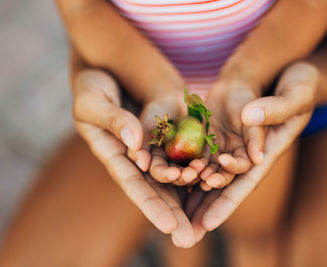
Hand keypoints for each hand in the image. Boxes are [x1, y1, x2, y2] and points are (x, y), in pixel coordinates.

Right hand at [72, 69, 196, 246]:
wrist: (116, 62)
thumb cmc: (94, 83)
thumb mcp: (93, 100)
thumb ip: (113, 121)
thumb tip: (136, 144)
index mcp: (115, 155)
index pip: (134, 185)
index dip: (150, 206)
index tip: (167, 227)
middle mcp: (139, 155)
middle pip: (159, 188)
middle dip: (174, 214)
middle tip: (189, 239)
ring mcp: (158, 142)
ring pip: (178, 171)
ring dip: (193, 193)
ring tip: (207, 217)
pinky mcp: (174, 128)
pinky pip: (190, 147)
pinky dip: (203, 161)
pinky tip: (218, 177)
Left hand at [190, 62, 318, 241]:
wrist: (280, 70)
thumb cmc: (298, 84)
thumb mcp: (295, 95)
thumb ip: (275, 108)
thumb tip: (250, 118)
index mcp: (268, 151)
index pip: (246, 182)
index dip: (228, 203)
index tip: (209, 223)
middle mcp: (247, 152)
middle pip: (224, 184)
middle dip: (205, 208)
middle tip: (186, 231)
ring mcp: (231, 141)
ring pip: (208, 169)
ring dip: (191, 191)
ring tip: (174, 211)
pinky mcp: (218, 129)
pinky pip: (200, 147)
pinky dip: (186, 162)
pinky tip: (168, 175)